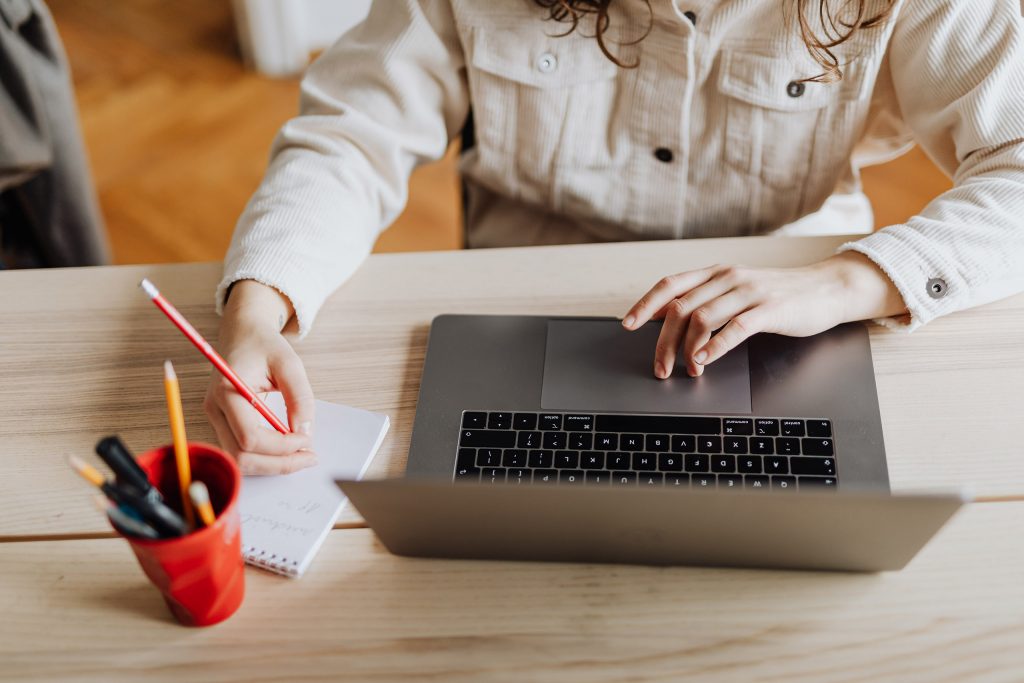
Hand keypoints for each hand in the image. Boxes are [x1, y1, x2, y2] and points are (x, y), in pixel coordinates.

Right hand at [203, 280, 316, 474]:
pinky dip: (265, 458)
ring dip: (271, 465)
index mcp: (227, 391)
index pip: (250, 437)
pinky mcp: (224, 423)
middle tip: (310, 457)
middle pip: (241, 456)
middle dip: (278, 464)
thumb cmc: (263, 344)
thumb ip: (299, 397)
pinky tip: (287, 451)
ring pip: (239, 460)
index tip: (307, 439)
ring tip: (301, 456)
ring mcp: (216, 419)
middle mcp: (215, 409)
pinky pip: (241, 452)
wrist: (242, 333)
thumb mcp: (289, 363)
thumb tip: (305, 431)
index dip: (281, 446)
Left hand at [622, 252, 906, 377]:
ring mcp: (749, 292)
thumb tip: (663, 314)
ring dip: (687, 348)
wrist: (827, 289)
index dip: (646, 305)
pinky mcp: (770, 309)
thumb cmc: (778, 295)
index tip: (628, 325)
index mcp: (716, 273)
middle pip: (681, 308)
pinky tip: (706, 360)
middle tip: (660, 367)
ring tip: (687, 369)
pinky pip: (735, 328)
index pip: (670, 285)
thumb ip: (703, 299)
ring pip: (702, 318)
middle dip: (664, 341)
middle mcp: (728, 278)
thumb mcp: (735, 291)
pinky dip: (715, 347)